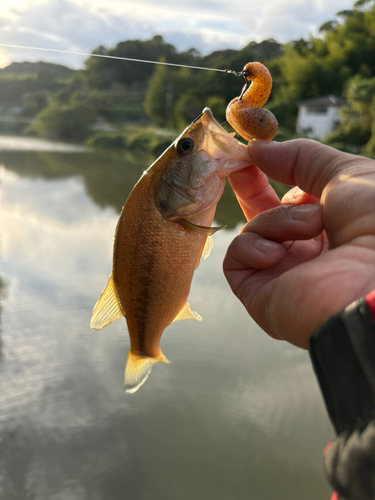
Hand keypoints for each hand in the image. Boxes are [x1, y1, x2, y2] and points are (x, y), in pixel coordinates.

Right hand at [223, 139, 374, 347]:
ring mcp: (284, 275)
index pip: (289, 200)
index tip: (253, 153)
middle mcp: (307, 253)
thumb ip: (300, 157)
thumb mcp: (346, 173)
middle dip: (251, 189)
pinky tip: (277, 255)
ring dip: (277, 220)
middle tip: (240, 167)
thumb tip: (258, 148)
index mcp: (332, 228)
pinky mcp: (262, 296)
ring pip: (252, 232)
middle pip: (264, 217)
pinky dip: (253, 246)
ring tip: (313, 226)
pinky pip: (236, 259)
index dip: (271, 175)